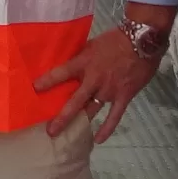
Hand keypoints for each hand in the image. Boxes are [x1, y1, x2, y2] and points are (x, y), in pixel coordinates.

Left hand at [34, 24, 160, 142]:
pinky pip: (114, 116)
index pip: (62, 72)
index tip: (35, 89)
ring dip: (81, 122)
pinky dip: (106, 128)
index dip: (48, 81)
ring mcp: (108, 90)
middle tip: (50, 131)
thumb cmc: (116, 39)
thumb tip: (70, 66)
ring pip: (92, 110)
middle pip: (75, 101)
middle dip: (62, 117)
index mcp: (84, 62)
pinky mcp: (123, 96)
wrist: (142, 41)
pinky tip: (98, 139)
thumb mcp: (93, 45)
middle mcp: (94, 79)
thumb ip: (82, 58)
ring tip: (69, 135)